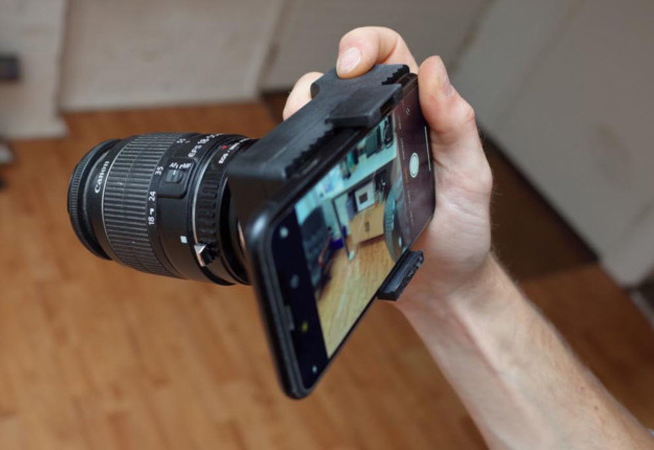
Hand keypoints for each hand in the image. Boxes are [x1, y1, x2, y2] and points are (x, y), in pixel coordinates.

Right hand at [283, 27, 493, 306]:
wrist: (439, 285)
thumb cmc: (461, 231)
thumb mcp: (470, 175)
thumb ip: (456, 123)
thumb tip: (436, 71)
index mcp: (417, 113)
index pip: (389, 55)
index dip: (365, 46)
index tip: (353, 65)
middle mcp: (382, 128)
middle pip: (339, 80)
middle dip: (322, 79)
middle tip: (320, 103)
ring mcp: (354, 158)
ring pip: (315, 117)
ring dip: (303, 115)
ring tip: (310, 137)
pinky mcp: (335, 186)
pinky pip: (309, 161)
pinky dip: (300, 155)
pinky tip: (307, 167)